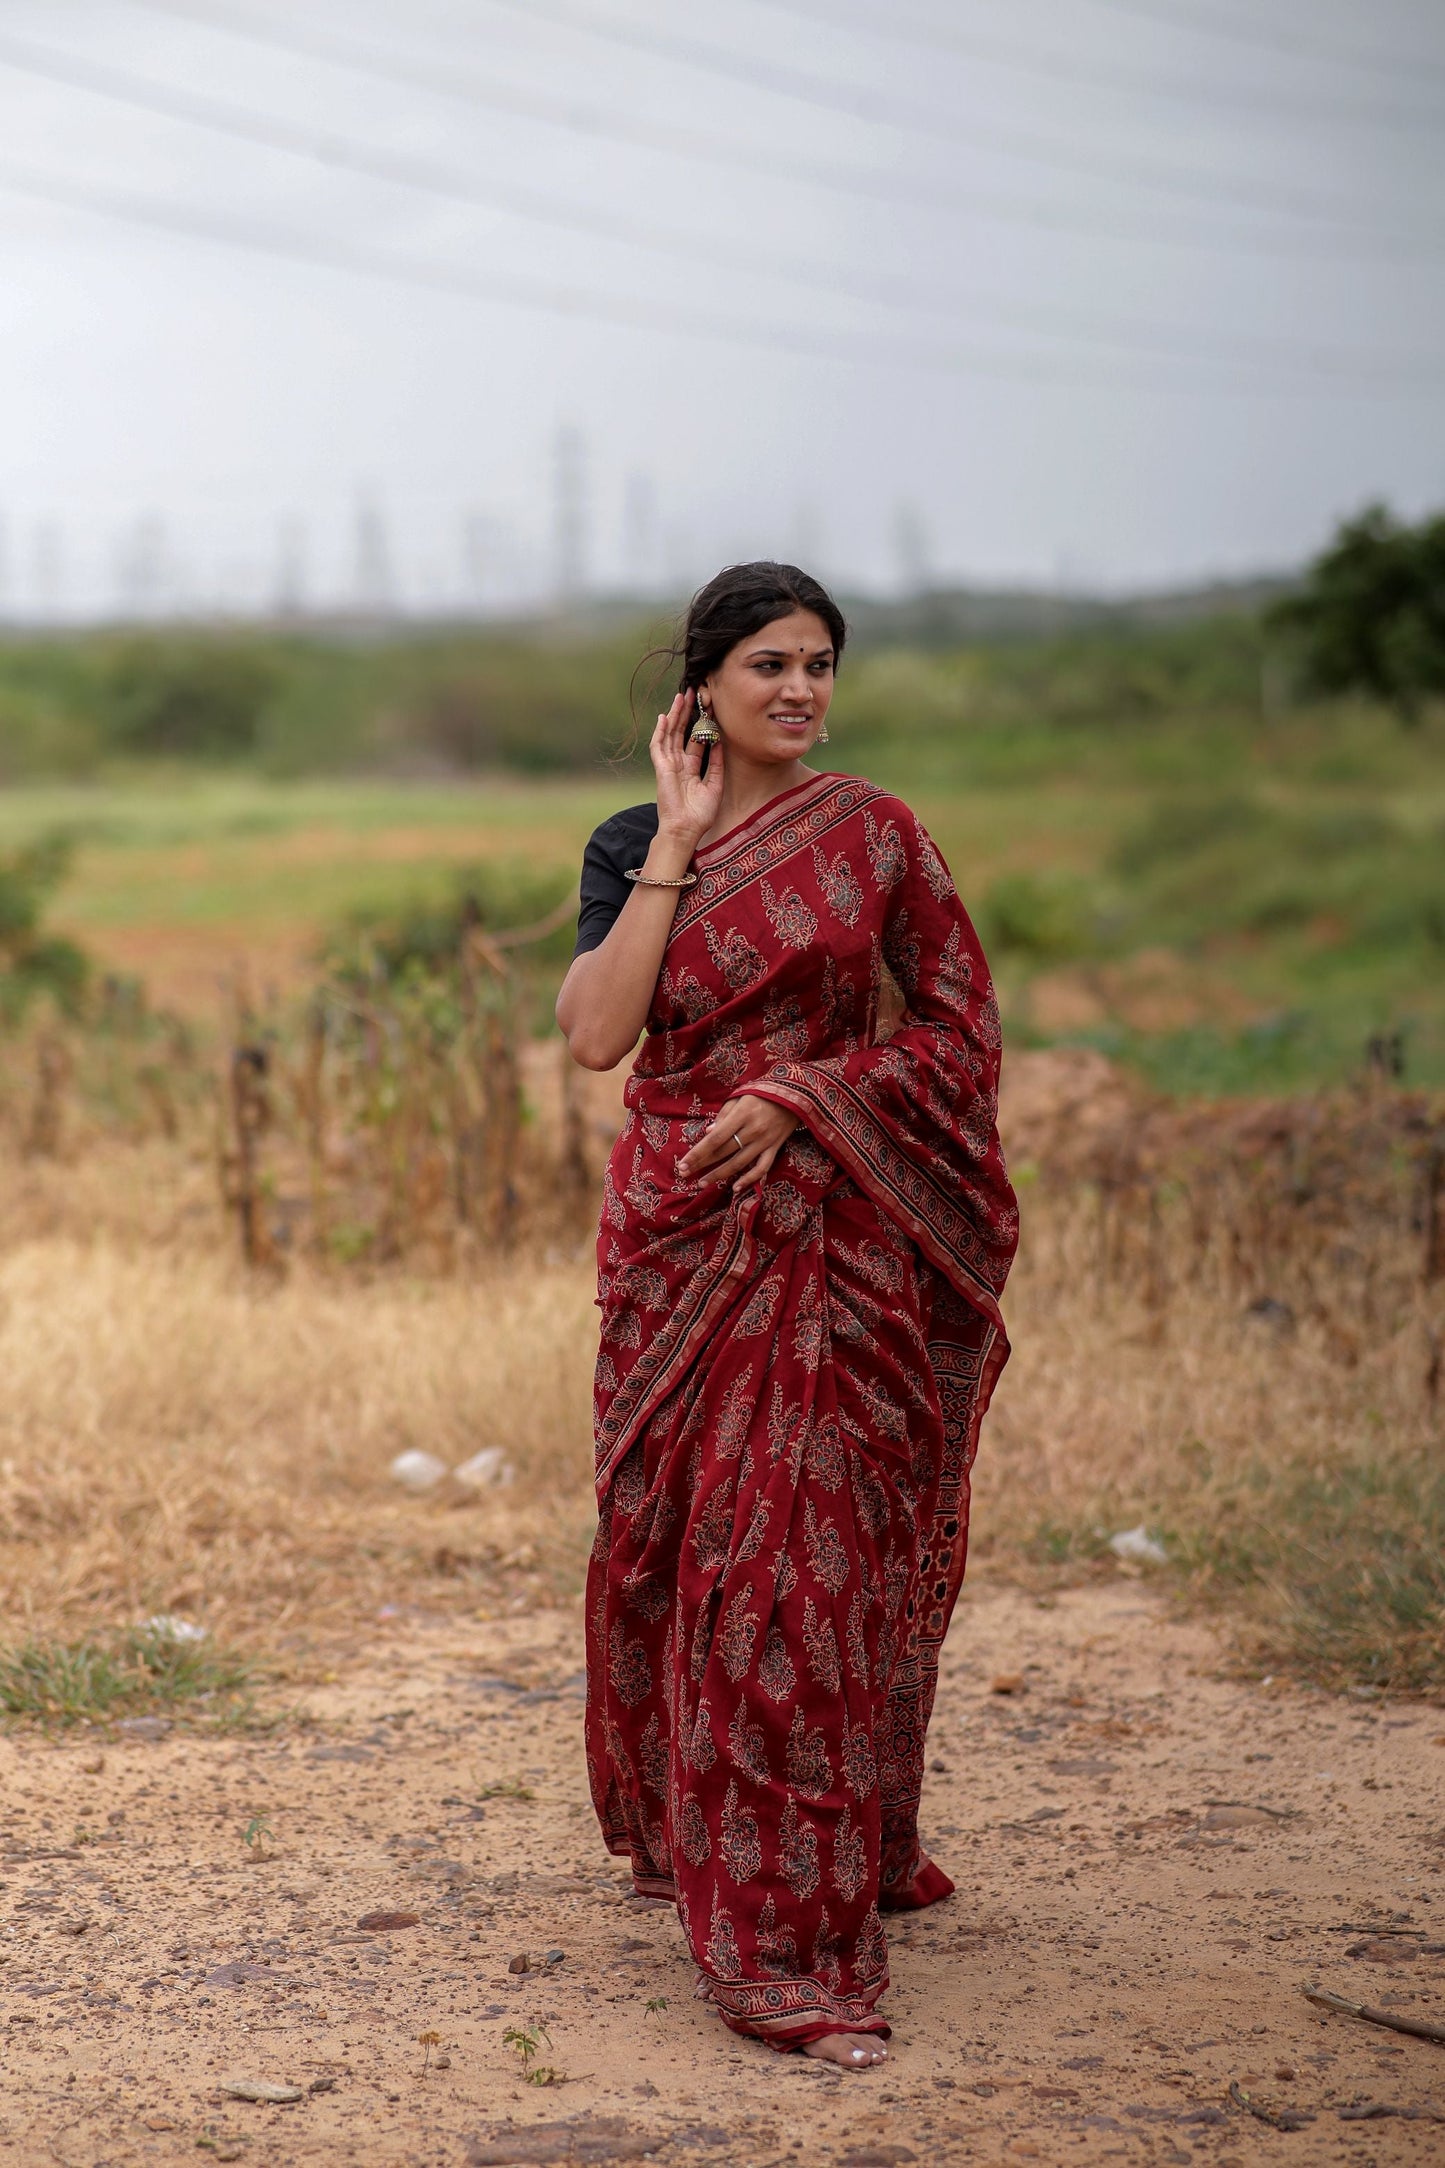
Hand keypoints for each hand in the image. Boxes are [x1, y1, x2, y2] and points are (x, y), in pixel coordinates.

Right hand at [651, 689, 723, 846]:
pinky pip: (658, 746)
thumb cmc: (700, 814)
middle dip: (687, 713)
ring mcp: (668, 765)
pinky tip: (664, 717)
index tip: (709, 708)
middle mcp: (678, 764)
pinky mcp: (662, 768)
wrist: (686, 830)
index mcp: (690, 769)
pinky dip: (660, 731)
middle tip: (694, 693)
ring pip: (670, 734)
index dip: (702, 724)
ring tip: (681, 696)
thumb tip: (720, 742)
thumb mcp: (715, 785)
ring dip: (675, 715)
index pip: (696, 740)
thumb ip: (717, 763)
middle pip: (682, 733)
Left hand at [678, 1094, 799, 1193]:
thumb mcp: (740, 1097)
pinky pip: (762, 1168)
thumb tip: (707, 1134)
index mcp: (742, 1115)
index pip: (715, 1139)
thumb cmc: (762, 1093)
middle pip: (723, 1152)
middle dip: (702, 1164)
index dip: (698, 1153)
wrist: (796, 1094)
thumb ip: (723, 1115)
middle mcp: (753, 1130)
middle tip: (684, 1174)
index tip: (683, 1164)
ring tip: (702, 1183)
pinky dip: (749, 1179)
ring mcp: (765, 1141)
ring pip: (739, 1163)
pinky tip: (735, 1188)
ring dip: (719, 1175)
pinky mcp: (775, 1148)